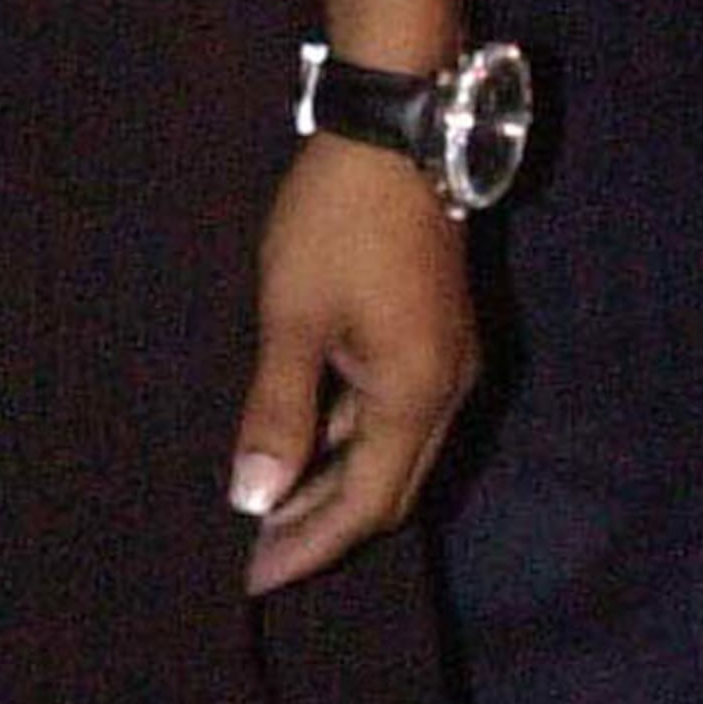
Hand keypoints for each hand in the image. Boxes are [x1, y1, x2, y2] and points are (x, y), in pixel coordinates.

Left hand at [226, 138, 477, 591]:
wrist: (396, 126)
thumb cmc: (337, 220)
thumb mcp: (293, 318)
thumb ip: (277, 413)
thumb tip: (253, 499)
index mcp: (416, 393)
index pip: (366, 503)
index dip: (309, 545)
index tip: (253, 577)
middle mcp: (448, 388)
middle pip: (391, 488)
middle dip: (325, 527)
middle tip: (256, 556)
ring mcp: (448, 360)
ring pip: (394, 451)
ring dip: (336, 482)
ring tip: (268, 506)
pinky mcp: (437, 333)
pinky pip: (396, 412)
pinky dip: (349, 438)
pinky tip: (303, 442)